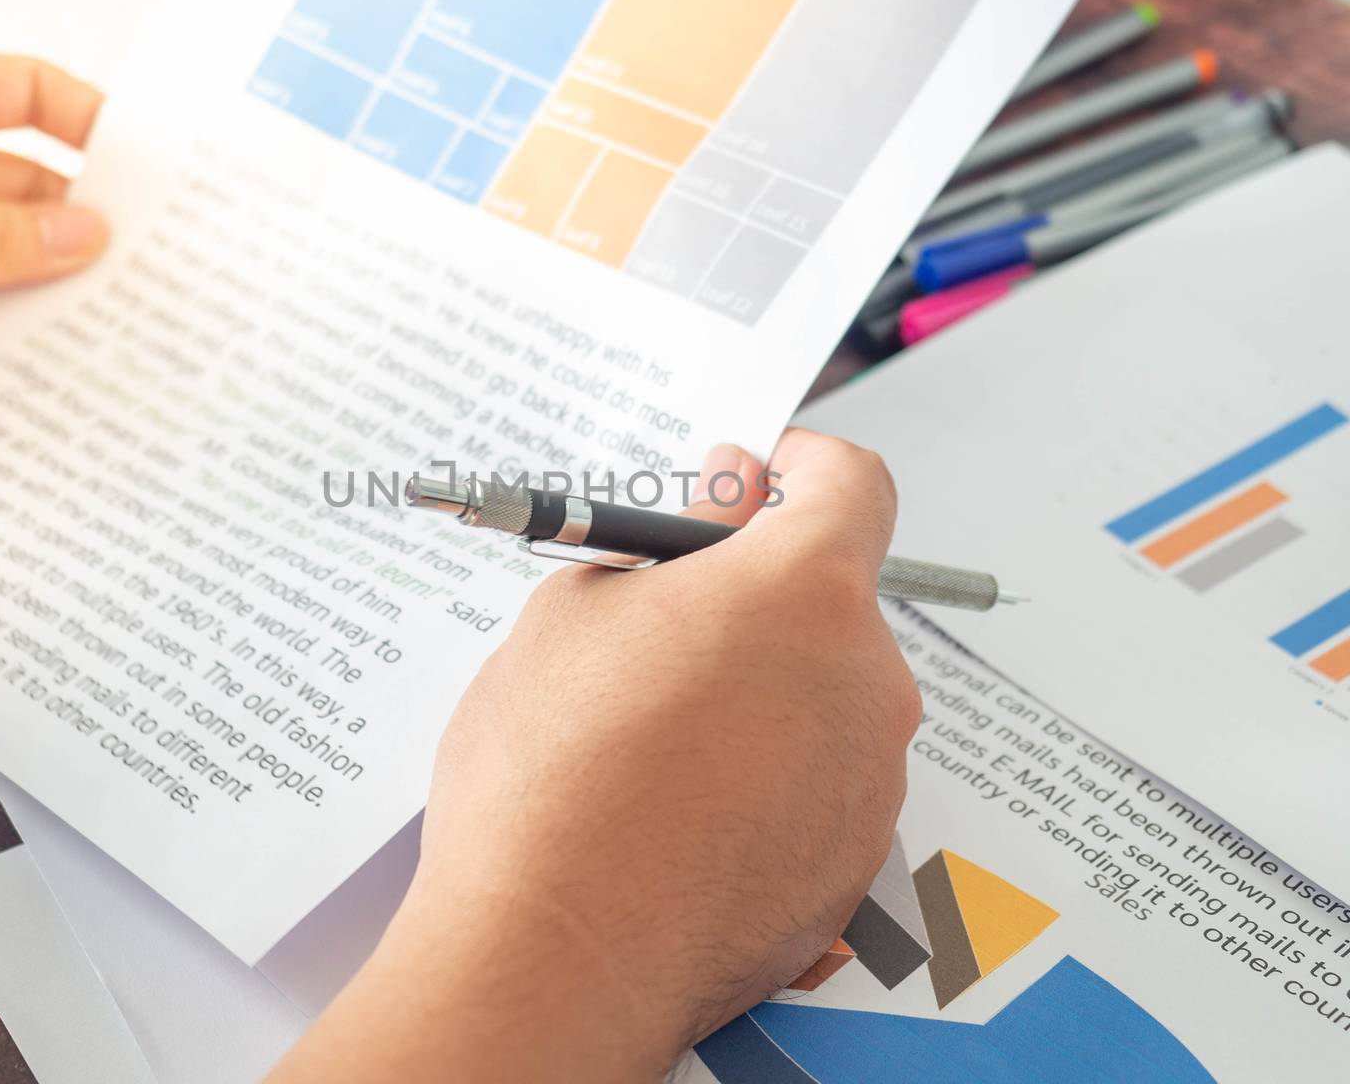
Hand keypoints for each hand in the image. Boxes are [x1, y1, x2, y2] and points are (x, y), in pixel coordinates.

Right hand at [273, 430, 918, 1082]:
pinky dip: (766, 775)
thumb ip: (671, 541)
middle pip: (829, 601)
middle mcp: (865, 679)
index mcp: (803, 590)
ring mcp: (871, 780)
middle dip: (756, 599)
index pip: (852, 485)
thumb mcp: (576, 610)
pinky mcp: (854, 864)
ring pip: (821, 696)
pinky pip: (818, 783)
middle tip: (660, 628)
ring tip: (652, 739)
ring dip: (759, 690)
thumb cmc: (550, 772)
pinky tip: (680, 809)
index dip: (802, 467)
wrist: (556, 953)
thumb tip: (722, 500)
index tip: (757, 478)